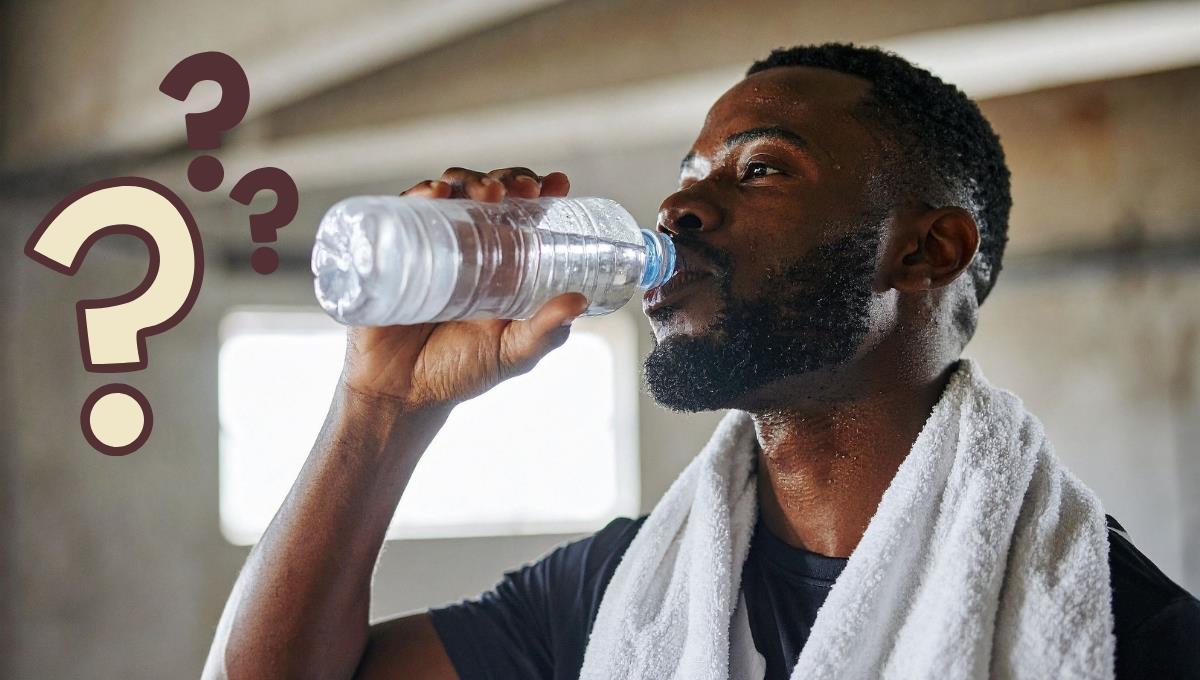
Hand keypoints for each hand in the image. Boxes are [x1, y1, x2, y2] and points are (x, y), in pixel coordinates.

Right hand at [341, 167, 585, 411]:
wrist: (399, 395)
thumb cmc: (457, 373)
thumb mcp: (512, 353)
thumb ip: (544, 332)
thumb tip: (579, 302)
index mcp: (500, 262)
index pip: (523, 213)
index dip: (541, 191)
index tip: (557, 183)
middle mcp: (466, 246)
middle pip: (488, 194)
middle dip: (509, 179)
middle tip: (523, 189)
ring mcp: (429, 245)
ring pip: (450, 192)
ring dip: (471, 179)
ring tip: (488, 192)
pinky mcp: (392, 250)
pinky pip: (404, 210)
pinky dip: (420, 192)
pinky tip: (437, 192)